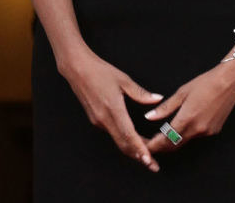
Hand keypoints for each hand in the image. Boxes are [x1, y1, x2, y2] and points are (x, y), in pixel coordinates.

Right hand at [59, 47, 163, 171]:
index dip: (141, 150)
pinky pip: (112, 134)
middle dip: (139, 156)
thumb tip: (157, 99)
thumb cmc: (100, 71)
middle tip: (153, 165)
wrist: (77, 68)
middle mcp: (104, 119)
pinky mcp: (95, 119)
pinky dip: (124, 140)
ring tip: (147, 154)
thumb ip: (141, 93)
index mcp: (113, 109)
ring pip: (118, 141)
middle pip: (124, 145)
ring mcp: (98, 120)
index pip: (129, 136)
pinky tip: (132, 139)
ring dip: (132, 149)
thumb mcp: (123, 80)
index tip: (150, 161)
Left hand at [143, 59, 234, 153]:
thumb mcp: (181, 93)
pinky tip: (179, 130)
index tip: (145, 146)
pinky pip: (196, 137)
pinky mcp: (214, 131)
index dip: (155, 145)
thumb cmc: (205, 83)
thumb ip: (164, 108)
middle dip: (162, 147)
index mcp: (187, 119)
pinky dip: (185, 136)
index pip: (167, 139)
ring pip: (185, 142)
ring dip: (173, 142)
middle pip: (175, 145)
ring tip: (160, 137)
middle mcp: (198, 129)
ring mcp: (207, 132)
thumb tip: (149, 117)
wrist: (229, 82)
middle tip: (150, 144)